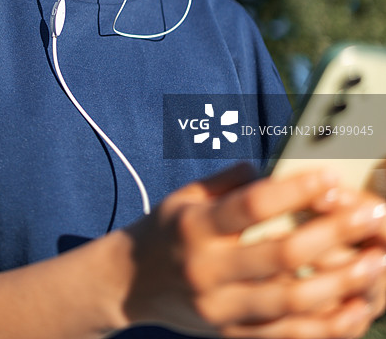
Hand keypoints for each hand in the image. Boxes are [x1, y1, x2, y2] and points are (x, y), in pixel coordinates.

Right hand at [121, 164, 385, 337]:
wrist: (130, 282)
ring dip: (340, 284)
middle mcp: (207, 269)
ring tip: (374, 264)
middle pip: (280, 255)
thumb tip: (276, 168)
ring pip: (291, 304)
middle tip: (370, 217)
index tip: (331, 178)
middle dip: (334, 235)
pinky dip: (326, 327)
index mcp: (196, 225)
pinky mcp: (231, 336)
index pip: (251, 206)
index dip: (295, 191)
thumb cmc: (167, 228)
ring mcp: (220, 310)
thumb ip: (230, 179)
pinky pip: (286, 338)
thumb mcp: (186, 194)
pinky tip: (354, 308)